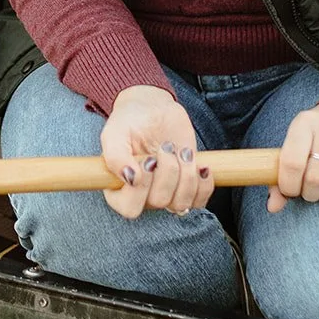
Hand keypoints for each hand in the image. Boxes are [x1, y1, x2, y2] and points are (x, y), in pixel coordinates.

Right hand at [100, 85, 213, 219]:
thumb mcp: (115, 133)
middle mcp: (142, 196)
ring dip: (186, 175)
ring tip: (182, 152)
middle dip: (167, 171)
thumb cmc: (129, 122)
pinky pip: (199, 201)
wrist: (152, 110)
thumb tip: (130, 179)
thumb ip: (115, 157)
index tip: (148, 160)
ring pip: (181, 204)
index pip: (130, 208)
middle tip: (165, 147)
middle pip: (159, 201)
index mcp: (119, 188)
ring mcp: (166, 193)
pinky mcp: (187, 189)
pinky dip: (204, 184)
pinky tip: (200, 164)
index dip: (142, 188)